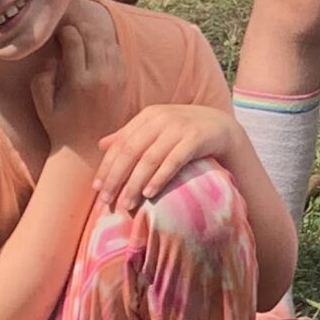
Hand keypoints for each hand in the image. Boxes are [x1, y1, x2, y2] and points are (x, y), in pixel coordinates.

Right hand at [30, 0, 129, 154]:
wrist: (87, 148)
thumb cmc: (60, 126)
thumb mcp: (42, 106)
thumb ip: (41, 80)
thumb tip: (52, 57)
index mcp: (79, 82)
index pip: (75, 42)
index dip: (65, 31)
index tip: (58, 30)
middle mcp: (101, 77)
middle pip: (94, 37)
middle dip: (80, 27)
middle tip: (70, 24)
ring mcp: (116, 78)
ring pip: (108, 42)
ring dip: (94, 34)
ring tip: (81, 32)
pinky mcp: (124, 80)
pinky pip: (118, 53)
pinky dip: (107, 44)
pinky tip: (96, 45)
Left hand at [93, 103, 234, 211]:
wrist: (222, 127)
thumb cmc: (183, 132)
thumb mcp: (157, 129)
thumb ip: (130, 136)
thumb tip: (101, 145)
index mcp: (149, 116)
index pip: (121, 143)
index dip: (107, 166)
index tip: (97, 188)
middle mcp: (162, 119)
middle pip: (131, 151)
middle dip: (116, 177)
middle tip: (107, 201)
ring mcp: (180, 127)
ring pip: (150, 158)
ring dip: (135, 183)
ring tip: (126, 204)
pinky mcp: (196, 138)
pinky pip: (173, 160)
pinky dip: (159, 177)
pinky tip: (149, 193)